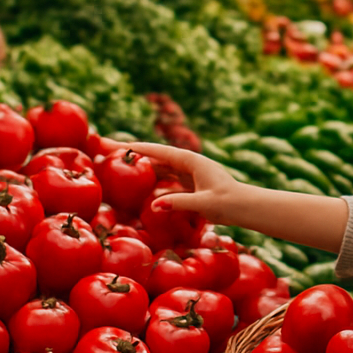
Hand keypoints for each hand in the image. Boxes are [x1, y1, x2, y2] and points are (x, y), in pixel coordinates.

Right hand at [126, 142, 249, 224]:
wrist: (247, 208)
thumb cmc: (229, 203)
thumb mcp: (204, 203)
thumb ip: (180, 203)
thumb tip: (155, 205)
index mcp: (191, 161)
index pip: (158, 151)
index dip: (135, 148)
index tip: (115, 144)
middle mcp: (187, 163)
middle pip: (154, 156)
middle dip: (130, 152)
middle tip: (105, 148)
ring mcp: (188, 173)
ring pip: (158, 167)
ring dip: (138, 164)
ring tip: (115, 161)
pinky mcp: (189, 184)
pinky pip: (165, 179)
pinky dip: (150, 178)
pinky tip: (138, 180)